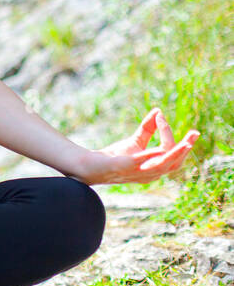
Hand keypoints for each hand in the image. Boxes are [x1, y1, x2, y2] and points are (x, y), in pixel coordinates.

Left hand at [75, 108, 199, 186]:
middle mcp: (150, 174)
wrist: (91, 166)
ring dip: (176, 153)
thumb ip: (148, 128)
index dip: (172, 137)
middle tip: (195, 134)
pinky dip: (151, 156)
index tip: (162, 117)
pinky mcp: (124, 167)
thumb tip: (158, 111)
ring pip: (164, 165)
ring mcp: (138, 172)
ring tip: (186, 143)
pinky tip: (159, 149)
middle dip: (186, 148)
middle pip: (175, 163)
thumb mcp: (136, 141)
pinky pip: (141, 163)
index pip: (173, 156)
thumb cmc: (115, 156)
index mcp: (155, 168)